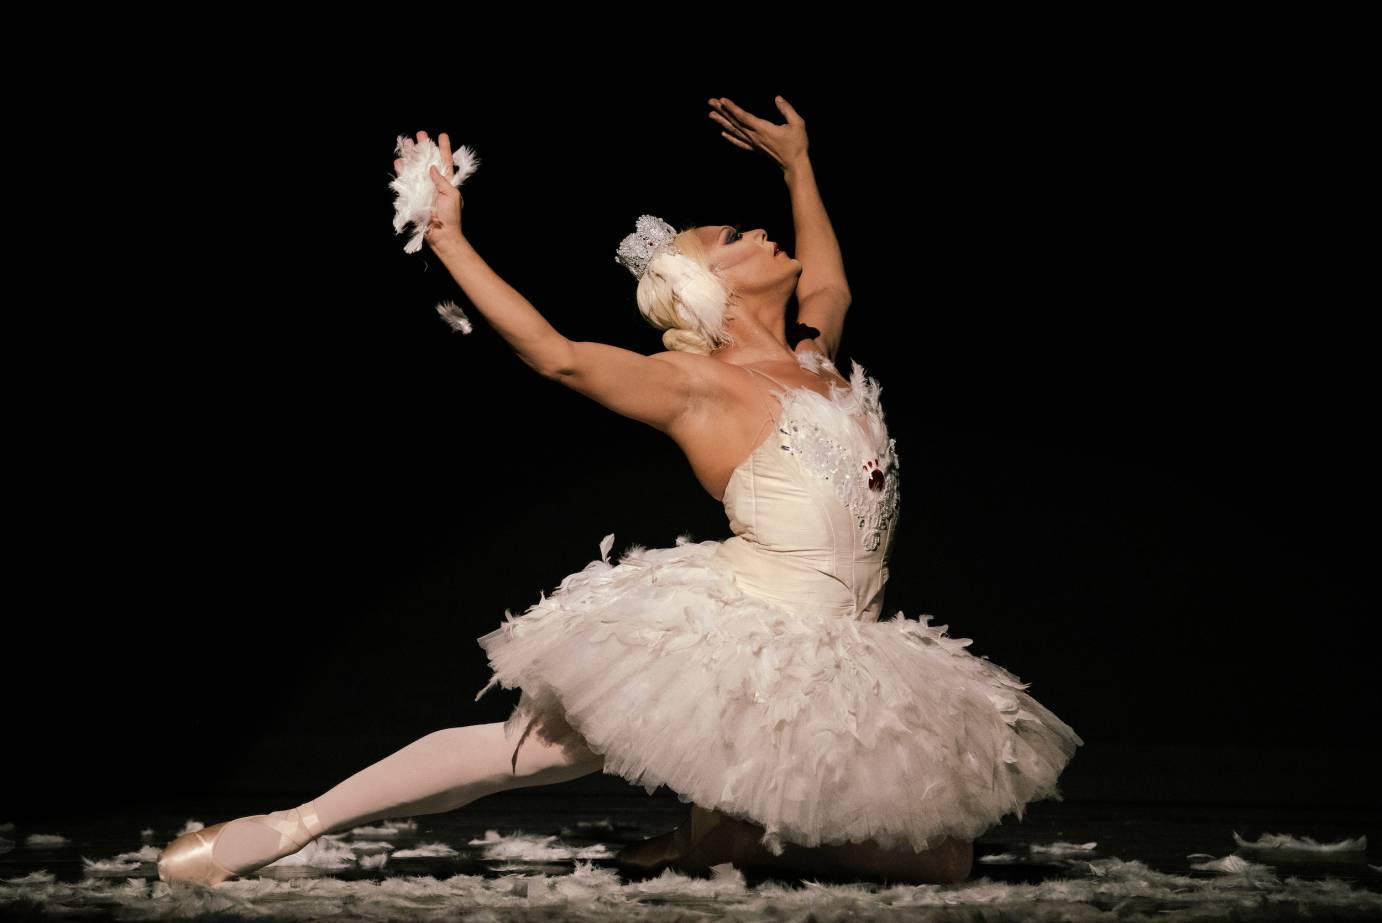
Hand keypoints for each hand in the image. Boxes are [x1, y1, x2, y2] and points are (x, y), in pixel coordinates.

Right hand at [394, 130, 462, 247]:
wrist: (441, 234)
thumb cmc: (450, 216)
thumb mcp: (452, 195)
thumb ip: (442, 180)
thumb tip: (431, 167)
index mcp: (447, 182)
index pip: (445, 161)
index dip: (444, 148)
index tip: (442, 135)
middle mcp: (434, 182)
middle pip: (427, 160)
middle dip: (424, 147)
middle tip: (420, 134)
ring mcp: (422, 188)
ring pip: (415, 167)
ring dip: (411, 155)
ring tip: (407, 142)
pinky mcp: (413, 195)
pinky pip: (406, 180)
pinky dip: (402, 171)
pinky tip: (399, 161)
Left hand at [707, 96, 807, 170]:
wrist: (795, 165)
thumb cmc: (797, 144)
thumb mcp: (797, 124)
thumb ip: (787, 109)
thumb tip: (777, 98)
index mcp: (763, 129)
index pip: (743, 116)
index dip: (732, 108)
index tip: (722, 100)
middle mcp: (755, 137)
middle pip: (735, 122)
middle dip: (722, 111)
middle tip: (710, 102)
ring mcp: (754, 144)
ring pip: (735, 131)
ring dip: (722, 122)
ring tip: (711, 114)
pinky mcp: (756, 149)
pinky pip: (740, 143)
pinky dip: (730, 138)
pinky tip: (723, 134)